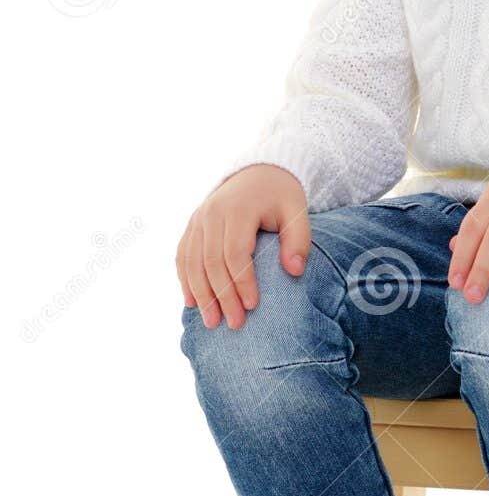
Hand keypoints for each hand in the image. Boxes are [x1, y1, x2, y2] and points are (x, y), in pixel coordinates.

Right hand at [176, 165, 310, 328]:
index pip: (235, 252)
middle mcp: (212, 213)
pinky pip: (183, 255)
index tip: (253, 306)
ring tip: (211, 322)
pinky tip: (191, 303)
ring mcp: (198, 218)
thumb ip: (299, 240)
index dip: (242, 281)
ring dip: (200, 294)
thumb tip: (295, 271)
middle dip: (221, 296)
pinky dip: (185, 280)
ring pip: (192, 261)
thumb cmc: (281, 196)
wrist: (258, 172)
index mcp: (238, 208)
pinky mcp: (191, 225)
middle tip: (234, 324)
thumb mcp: (297, 212)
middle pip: (211, 261)